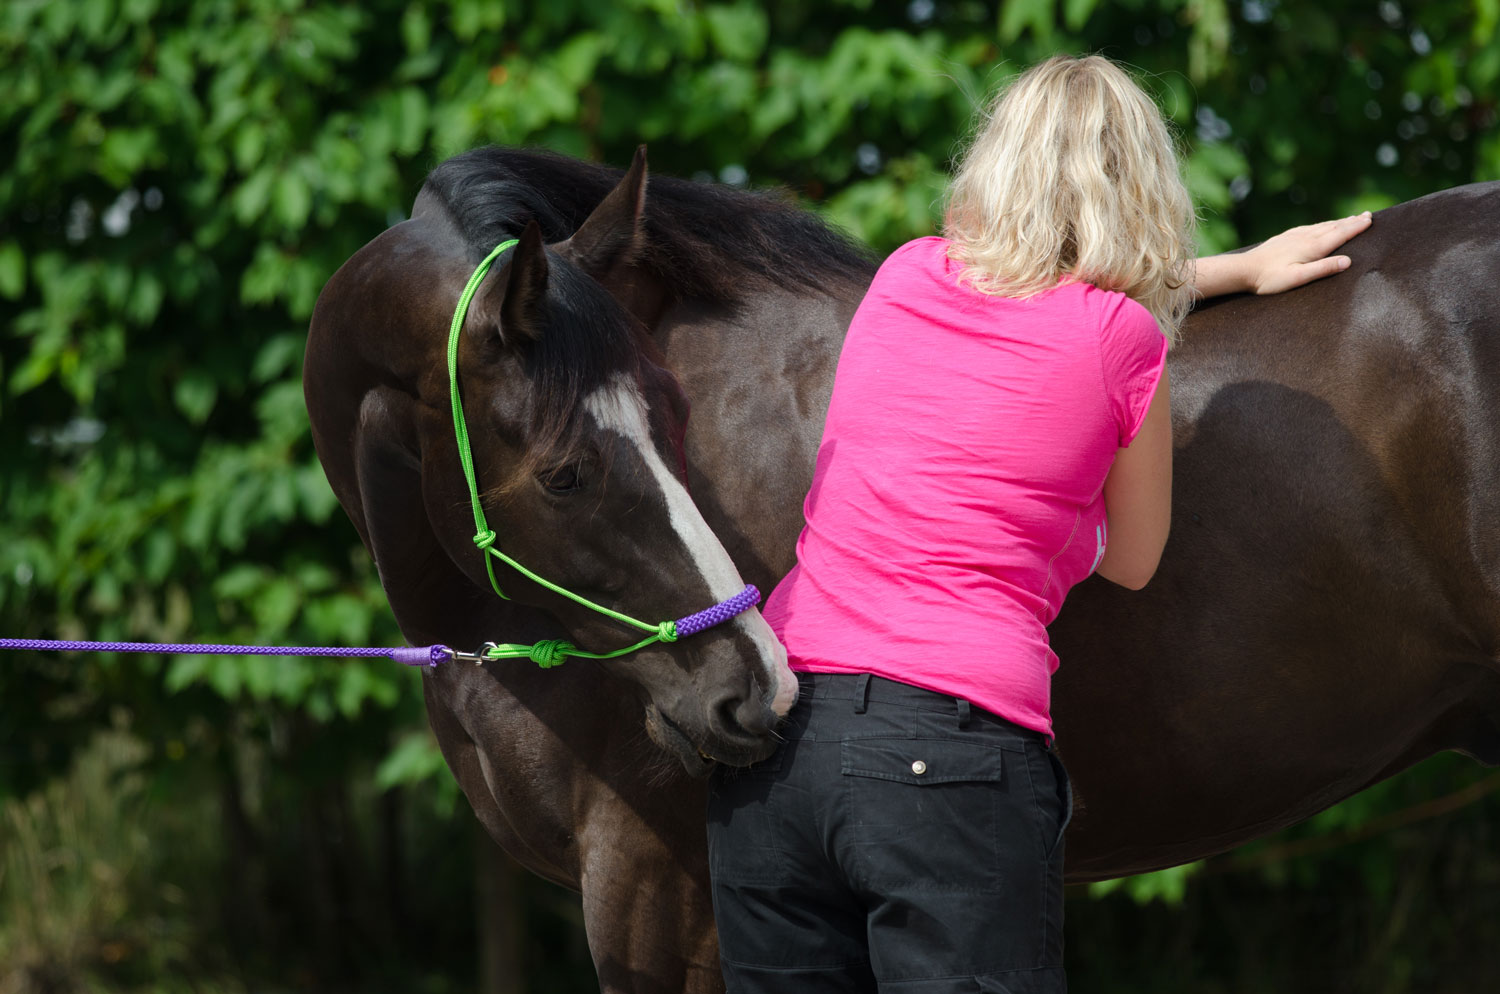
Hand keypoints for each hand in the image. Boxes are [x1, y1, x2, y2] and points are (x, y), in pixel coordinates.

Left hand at [1241, 212, 1372, 294]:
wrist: (1244, 269)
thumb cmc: (1270, 278)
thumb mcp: (1298, 277)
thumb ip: (1323, 268)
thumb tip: (1348, 261)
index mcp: (1312, 247)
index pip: (1340, 234)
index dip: (1356, 227)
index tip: (1370, 219)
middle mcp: (1305, 237)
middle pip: (1334, 227)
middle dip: (1352, 221)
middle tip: (1368, 215)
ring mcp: (1294, 236)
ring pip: (1322, 226)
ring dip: (1338, 222)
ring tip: (1350, 219)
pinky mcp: (1285, 237)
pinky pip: (1309, 227)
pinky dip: (1322, 225)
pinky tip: (1321, 226)